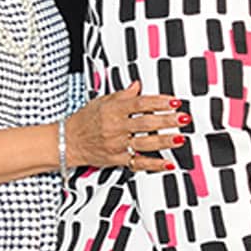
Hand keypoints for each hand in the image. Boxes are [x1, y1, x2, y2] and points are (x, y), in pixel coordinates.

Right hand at [66, 81, 187, 170]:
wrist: (66, 141)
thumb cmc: (84, 120)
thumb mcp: (102, 101)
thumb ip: (123, 95)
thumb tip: (138, 85)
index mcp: (113, 110)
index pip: (140, 104)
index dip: (159, 102)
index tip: (174, 101)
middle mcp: (116, 127)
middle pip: (145, 123)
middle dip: (167, 120)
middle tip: (183, 118)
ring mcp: (117, 145)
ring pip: (144, 143)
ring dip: (164, 141)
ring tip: (180, 138)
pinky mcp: (117, 159)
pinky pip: (138, 163)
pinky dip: (154, 165)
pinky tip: (168, 163)